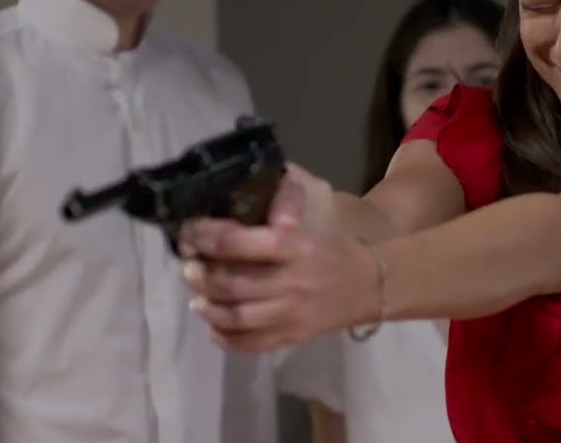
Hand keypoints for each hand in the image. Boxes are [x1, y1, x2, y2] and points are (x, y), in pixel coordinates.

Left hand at [178, 164, 380, 351]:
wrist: (372, 285)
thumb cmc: (333, 248)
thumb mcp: (308, 225)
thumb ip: (273, 219)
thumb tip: (227, 216)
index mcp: (296, 247)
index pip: (242, 242)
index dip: (208, 237)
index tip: (190, 233)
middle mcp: (292, 282)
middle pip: (232, 284)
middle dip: (201, 276)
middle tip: (188, 267)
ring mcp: (292, 314)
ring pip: (236, 317)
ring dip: (208, 308)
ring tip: (197, 297)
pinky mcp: (293, 336)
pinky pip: (251, 344)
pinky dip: (225, 338)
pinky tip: (214, 326)